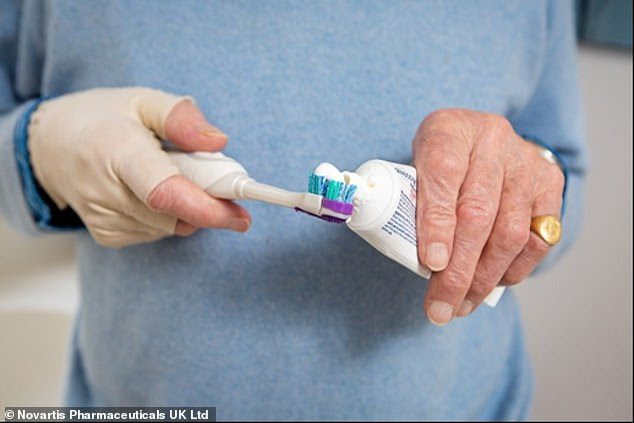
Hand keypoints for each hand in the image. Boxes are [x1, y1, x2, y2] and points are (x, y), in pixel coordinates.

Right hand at [28, 87, 250, 246]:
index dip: (208, 209)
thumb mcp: (142, 100)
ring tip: (170, 173)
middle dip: (207, 200)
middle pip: (176, 214)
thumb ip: (181, 118)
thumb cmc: (101, 119)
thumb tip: (218, 141)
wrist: (50, 146)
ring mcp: (104, 218)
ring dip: (188, 206)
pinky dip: (169, 215)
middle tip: (210, 174)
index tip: (240, 214)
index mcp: (117, 151)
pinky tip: (152, 192)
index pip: (166, 193)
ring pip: (171, 226)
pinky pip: (158, 233)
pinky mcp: (107, 234)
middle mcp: (106, 191)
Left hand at [413, 109, 563, 324]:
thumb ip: (411, 201)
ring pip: (510, 233)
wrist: (480, 136)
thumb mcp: (414, 165)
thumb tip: (417, 260)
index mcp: (448, 131)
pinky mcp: (550, 184)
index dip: (437, 224)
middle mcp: (492, 141)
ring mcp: (525, 163)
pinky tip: (491, 285)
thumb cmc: (440, 158)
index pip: (443, 176)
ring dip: (484, 279)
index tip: (431, 265)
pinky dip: (512, 270)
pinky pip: (537, 239)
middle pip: (477, 214)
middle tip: (440, 308)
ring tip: (462, 305)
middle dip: (458, 271)